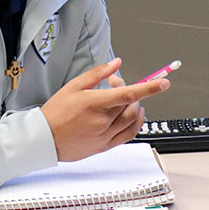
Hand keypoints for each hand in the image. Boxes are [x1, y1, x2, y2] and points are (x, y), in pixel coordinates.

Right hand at [41, 58, 169, 161]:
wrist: (45, 139)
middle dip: (130, 90)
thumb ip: (97, 73)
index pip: (128, 94)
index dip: (148, 87)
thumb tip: (115, 63)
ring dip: (136, 106)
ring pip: (132, 119)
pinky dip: (137, 123)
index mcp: (94, 103)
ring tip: (128, 99)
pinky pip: (129, 134)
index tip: (163, 82)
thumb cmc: (56, 112)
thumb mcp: (73, 86)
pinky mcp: (105, 145)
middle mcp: (102, 120)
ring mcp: (105, 135)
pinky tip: (135, 115)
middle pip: (130, 104)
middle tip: (116, 83)